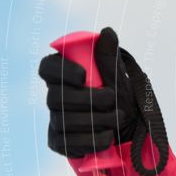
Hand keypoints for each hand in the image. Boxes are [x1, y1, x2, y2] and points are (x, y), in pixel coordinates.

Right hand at [38, 27, 139, 157]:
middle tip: (113, 100)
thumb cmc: (120, 98)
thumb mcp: (118, 77)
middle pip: (55, 97)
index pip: (46, 67)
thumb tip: (107, 32)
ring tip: (119, 117)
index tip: (83, 75)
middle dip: (89, 100)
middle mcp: (54, 97)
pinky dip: (92, 140)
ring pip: (64, 121)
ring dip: (97, 120)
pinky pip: (67, 143)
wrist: (130, 131)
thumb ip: (109, 57)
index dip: (61, 71)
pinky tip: (107, 136)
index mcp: (63, 75)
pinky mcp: (59, 142)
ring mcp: (55, 120)